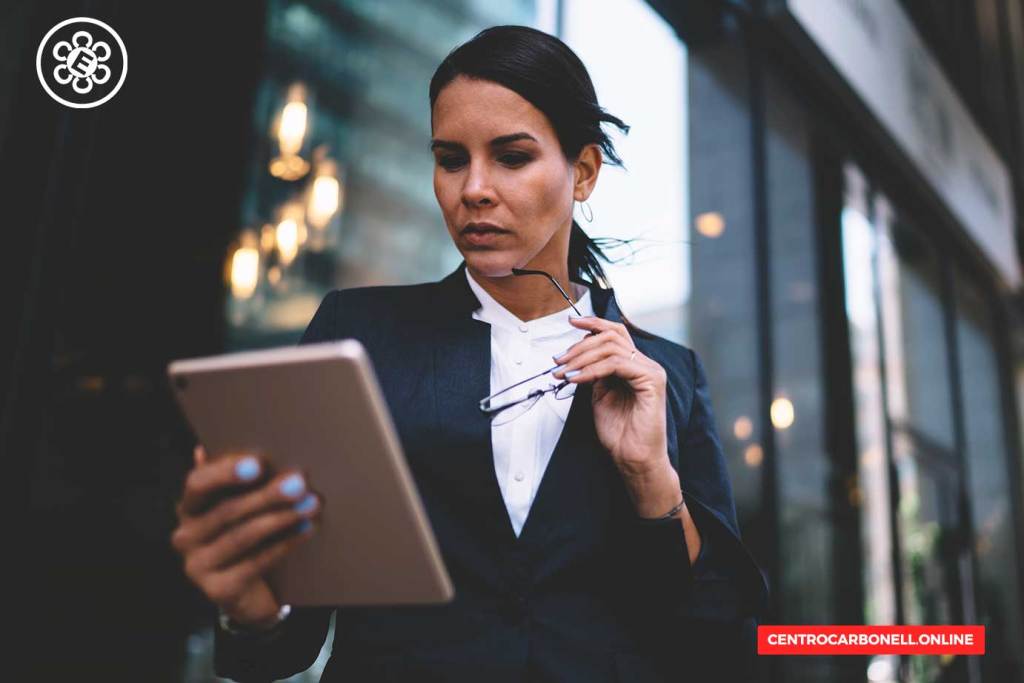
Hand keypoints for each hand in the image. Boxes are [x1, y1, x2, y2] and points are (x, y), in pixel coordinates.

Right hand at [171, 445, 320, 628]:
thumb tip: (215, 447)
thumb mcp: (243, 504)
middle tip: (299, 483)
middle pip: (226, 510)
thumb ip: (239, 478)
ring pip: (243, 536)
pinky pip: (256, 562)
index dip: (225, 472)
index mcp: (189, 507)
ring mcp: (197, 566)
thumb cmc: (250, 536)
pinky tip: (307, 529)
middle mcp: (185, 536)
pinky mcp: (218, 590)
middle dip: (267, 495)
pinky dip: (285, 543)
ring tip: (311, 504)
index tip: (258, 464)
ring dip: (282, 517)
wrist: (253, 593)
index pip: (197, 483)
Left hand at [552, 316, 668, 478]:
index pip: (616, 333)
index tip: (571, 322)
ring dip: (581, 358)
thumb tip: (578, 355)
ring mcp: (651, 371)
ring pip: (612, 347)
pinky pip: (616, 364)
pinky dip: (592, 369)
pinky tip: (577, 379)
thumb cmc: (620, 432)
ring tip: (564, 373)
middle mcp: (646, 364)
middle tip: (559, 361)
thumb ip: (594, 373)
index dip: (593, 323)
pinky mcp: (652, 381)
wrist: (633, 458)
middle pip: (611, 336)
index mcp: (635, 365)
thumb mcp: (600, 394)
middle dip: (579, 346)